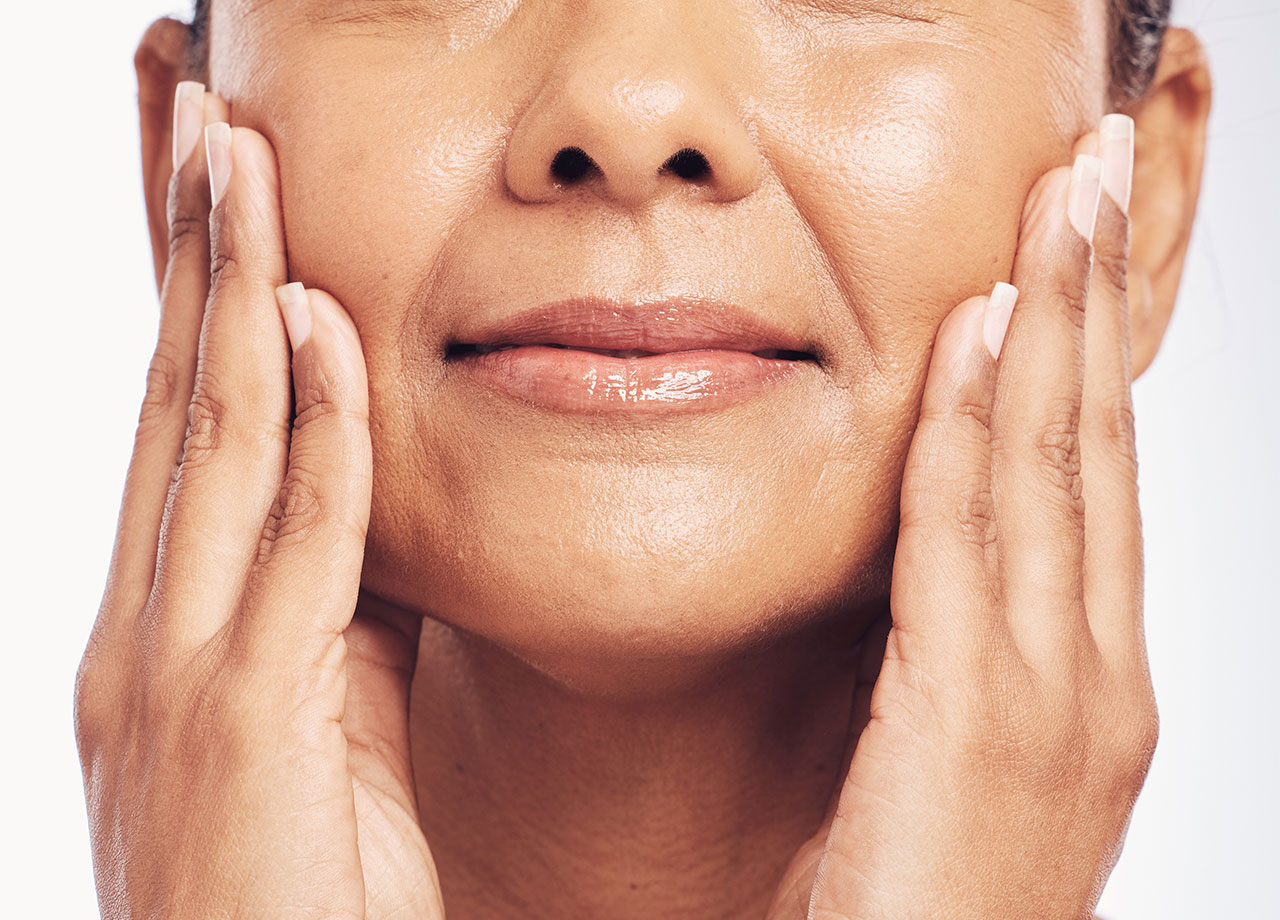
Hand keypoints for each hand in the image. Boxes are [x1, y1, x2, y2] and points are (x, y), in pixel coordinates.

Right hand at [74, 83, 443, 919]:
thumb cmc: (298, 889)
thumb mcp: (321, 719)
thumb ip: (333, 605)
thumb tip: (368, 498)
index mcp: (161, 616)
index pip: (171, 412)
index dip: (179, 280)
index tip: (197, 168)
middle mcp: (143, 622)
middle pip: (166, 389)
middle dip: (181, 238)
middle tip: (190, 96)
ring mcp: (176, 670)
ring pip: (205, 437)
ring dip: (226, 286)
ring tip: (236, 151)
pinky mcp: (239, 723)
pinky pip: (289, 546)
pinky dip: (307, 429)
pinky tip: (313, 325)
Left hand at [767, 115, 1152, 919]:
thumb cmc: (921, 902)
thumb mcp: (954, 756)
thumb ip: (953, 649)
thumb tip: (923, 548)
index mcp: (1090, 681)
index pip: (1094, 480)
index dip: (1090, 351)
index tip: (1073, 247)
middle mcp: (1097, 676)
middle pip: (1096, 447)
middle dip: (1096, 299)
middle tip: (1095, 169)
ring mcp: (1057, 699)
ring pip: (1057, 469)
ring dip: (1054, 323)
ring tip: (1060, 200)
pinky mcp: (978, 724)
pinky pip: (971, 541)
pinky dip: (977, 426)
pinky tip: (978, 333)